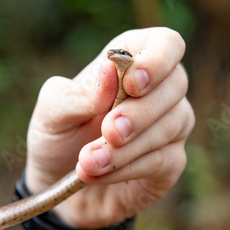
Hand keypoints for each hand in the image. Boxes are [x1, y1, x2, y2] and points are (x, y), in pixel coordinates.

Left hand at [25, 27, 193, 228]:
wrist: (55, 185)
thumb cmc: (57, 136)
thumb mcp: (53, 111)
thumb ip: (80, 91)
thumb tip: (112, 70)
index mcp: (130, 65)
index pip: (166, 44)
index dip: (157, 58)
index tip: (132, 83)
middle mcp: (158, 92)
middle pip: (176, 84)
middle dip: (139, 111)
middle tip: (107, 130)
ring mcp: (168, 128)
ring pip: (172, 125)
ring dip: (127, 146)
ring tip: (88, 161)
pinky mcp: (168, 164)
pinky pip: (165, 161)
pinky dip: (128, 168)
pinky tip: (97, 174)